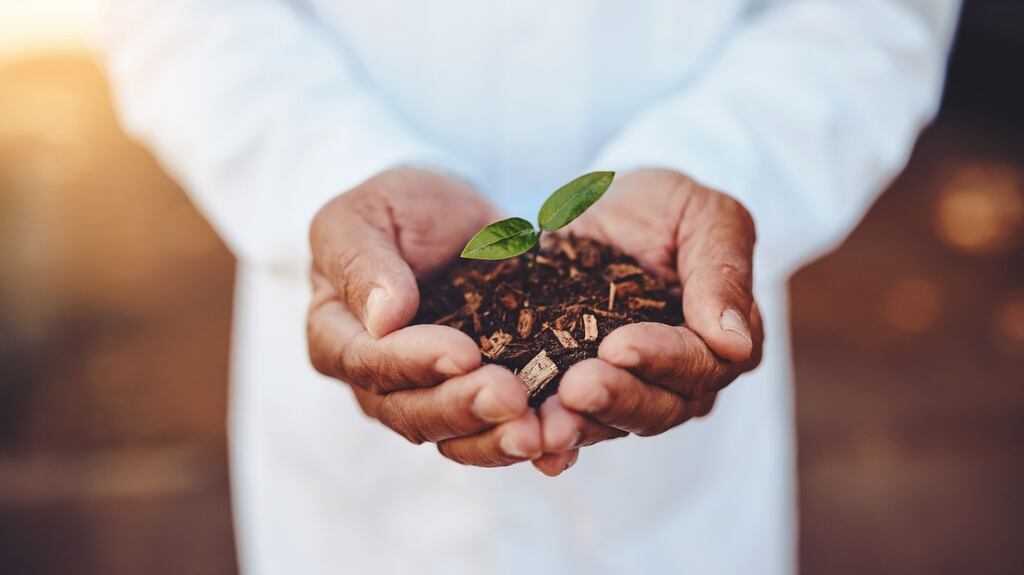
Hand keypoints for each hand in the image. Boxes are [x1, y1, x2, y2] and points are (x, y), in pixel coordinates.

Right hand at [307, 167, 542, 466]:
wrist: (453, 216)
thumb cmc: (395, 209)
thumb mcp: (365, 214)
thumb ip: (363, 263)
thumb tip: (384, 320)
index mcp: (337, 336)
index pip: (368, 363)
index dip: (414, 363)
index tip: (464, 352)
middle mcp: (378, 381)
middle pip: (412, 412)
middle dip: (463, 408)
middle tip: (512, 397)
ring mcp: (428, 396)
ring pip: (455, 436)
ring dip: (497, 439)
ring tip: (541, 432)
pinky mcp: (477, 398)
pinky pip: (497, 432)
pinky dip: (530, 441)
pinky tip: (562, 443)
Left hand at [533, 169, 763, 475]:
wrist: (604, 206)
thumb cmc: (666, 207)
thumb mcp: (705, 218)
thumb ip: (723, 274)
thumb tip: (736, 344)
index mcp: (721, 343)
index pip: (696, 362)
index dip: (659, 357)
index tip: (619, 346)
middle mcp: (681, 382)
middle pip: (655, 406)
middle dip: (615, 398)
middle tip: (575, 388)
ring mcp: (630, 392)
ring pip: (611, 423)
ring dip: (579, 425)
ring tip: (546, 421)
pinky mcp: (581, 394)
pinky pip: (570, 423)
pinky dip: (553, 437)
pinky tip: (531, 446)